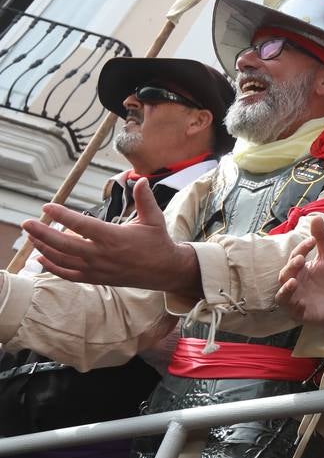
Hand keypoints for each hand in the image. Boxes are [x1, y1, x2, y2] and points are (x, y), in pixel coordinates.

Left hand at [24, 178, 200, 297]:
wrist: (163, 270)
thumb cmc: (157, 242)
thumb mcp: (154, 218)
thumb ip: (144, 199)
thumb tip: (140, 180)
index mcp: (114, 237)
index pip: (82, 225)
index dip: (62, 215)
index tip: (47, 207)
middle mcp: (101, 254)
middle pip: (64, 244)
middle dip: (42, 233)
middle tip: (27, 224)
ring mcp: (96, 268)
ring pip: (62, 259)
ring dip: (43, 248)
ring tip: (31, 237)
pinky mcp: (95, 278)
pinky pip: (68, 274)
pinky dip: (52, 267)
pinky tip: (40, 259)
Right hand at [276, 218, 323, 326]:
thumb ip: (323, 238)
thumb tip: (316, 217)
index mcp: (299, 269)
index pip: (295, 257)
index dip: (301, 249)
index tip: (313, 242)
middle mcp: (294, 283)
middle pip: (284, 275)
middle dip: (291, 267)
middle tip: (301, 260)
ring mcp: (296, 299)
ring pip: (282, 296)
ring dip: (286, 289)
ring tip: (293, 281)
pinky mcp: (302, 314)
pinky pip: (293, 312)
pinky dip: (296, 307)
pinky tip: (303, 303)